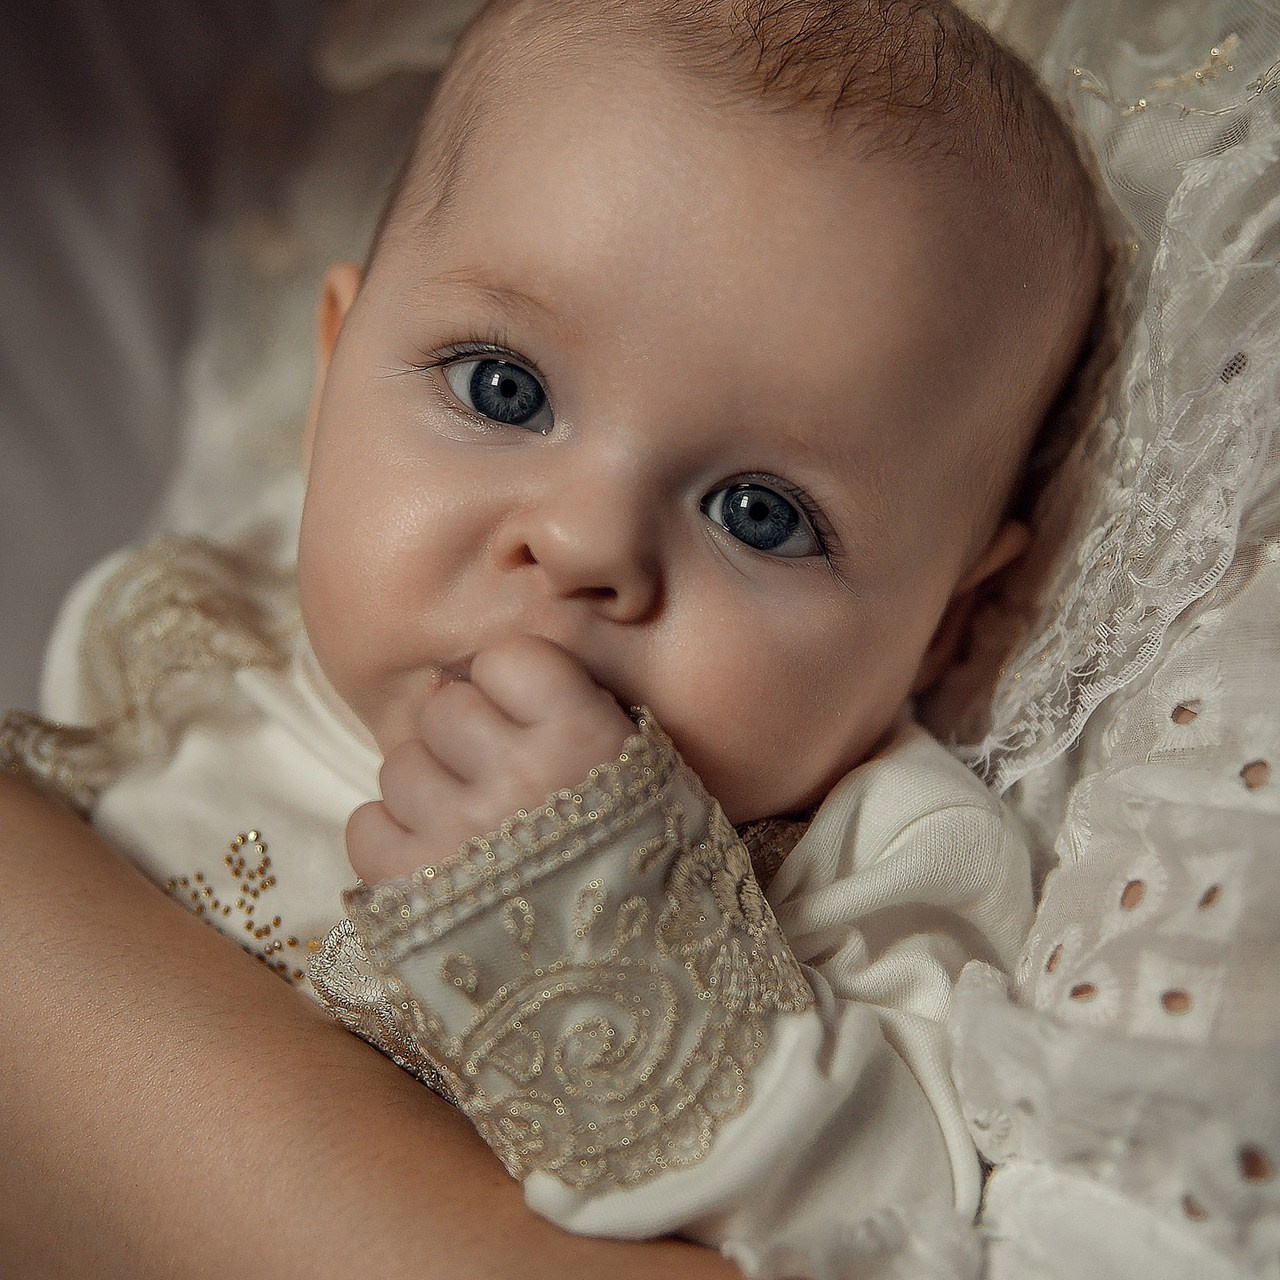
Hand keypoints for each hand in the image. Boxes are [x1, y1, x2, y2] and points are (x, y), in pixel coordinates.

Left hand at [346, 636, 634, 883]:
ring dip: (429, 792)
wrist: (630, 1002)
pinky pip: (365, 824)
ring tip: (474, 834)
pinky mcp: (408, 890)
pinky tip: (437, 864)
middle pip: (445, 709)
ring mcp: (457, 834)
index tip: (528, 720)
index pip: (507, 658)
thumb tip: (483, 673)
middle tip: (500, 784)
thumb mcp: (644, 780)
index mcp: (584, 739)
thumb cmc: (642, 878)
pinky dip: (392, 841)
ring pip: (400, 765)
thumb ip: (577, 715)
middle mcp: (517, 776)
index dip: (512, 688)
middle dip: (466, 741)